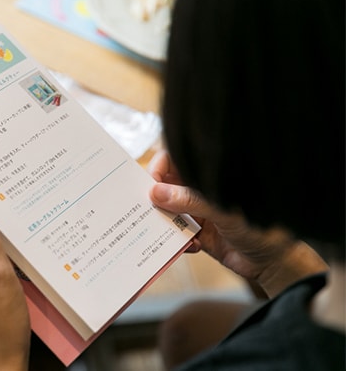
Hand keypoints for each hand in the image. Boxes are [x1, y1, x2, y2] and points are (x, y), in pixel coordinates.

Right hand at [147, 151, 326, 296]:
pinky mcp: (196, 233)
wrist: (273, 263)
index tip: (150, 186)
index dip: (158, 169)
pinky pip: (175, 233)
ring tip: (167, 232)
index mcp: (208, 176)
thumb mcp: (224, 211)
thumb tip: (156, 193)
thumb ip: (190, 201)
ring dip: (166, 222)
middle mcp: (200, 191)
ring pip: (168, 211)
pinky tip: (192, 246)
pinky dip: (176, 241)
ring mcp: (197, 211)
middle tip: (149, 211)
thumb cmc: (261, 228)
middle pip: (166, 186)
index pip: (174, 160)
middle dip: (156, 199)